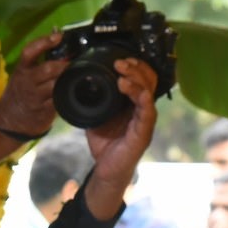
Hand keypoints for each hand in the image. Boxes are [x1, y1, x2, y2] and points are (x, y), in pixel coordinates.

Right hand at [0, 31, 66, 142]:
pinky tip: (71, 93)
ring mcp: (35, 98)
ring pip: (56, 85)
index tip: (58, 36)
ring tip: (74, 78)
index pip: (30, 52)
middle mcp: (27, 83)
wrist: (7, 123)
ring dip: (67, 80)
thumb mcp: (22, 77)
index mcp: (22, 71)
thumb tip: (63, 48)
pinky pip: (60, 100)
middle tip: (73, 64)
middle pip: (48, 69)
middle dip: (63, 65)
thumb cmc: (19, 95)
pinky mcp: (43, 112)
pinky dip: (67, 95)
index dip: (44, 42)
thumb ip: (39, 64)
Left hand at [83, 58, 158, 218]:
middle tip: (120, 62)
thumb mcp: (95, 116)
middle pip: (148, 80)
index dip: (134, 66)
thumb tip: (79, 84)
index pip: (141, 77)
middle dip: (135, 68)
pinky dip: (142, 100)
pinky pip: (148, 113)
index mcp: (133, 103)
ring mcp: (145, 120)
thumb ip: (93, 101)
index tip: (118, 58)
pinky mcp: (143, 133)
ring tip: (122, 74)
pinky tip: (135, 92)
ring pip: (149, 93)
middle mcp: (142, 108)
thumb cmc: (105, 142)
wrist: (106, 169)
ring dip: (136, 81)